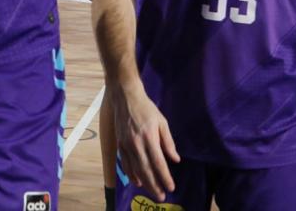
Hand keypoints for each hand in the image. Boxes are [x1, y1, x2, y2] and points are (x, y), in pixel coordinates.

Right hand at [110, 83, 179, 201]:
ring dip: (144, 183)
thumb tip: (175, 159)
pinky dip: (131, 174)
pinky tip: (137, 182)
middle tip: (162, 196)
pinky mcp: (120, 145)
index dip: (164, 177)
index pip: (158, 162)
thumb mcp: (162, 122)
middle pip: (146, 170)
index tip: (171, 187)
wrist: (126, 98)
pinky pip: (125, 164)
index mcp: (149, 137)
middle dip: (154, 185)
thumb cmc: (147, 109)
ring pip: (135, 169)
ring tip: (153, 192)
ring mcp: (126, 145)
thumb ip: (168, 142)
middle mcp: (136, 144)